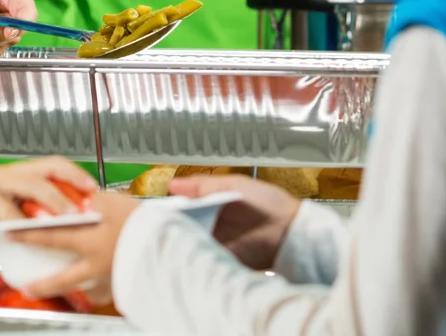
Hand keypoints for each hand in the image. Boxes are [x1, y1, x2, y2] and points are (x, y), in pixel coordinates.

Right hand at [0, 157, 97, 227]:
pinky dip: (5, 232)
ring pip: (13, 203)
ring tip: (51, 229)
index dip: (73, 174)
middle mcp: (2, 178)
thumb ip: (23, 201)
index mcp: (15, 171)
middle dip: (59, 197)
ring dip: (34, 219)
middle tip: (78, 213)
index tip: (92, 187)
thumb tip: (59, 223)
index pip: (51, 164)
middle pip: (36, 181)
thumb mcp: (0, 189)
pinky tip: (16, 242)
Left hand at [9, 191, 139, 305]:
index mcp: (91, 242)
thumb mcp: (117, 203)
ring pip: (87, 289)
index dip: (29, 235)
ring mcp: (113, 280)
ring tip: (64, 289)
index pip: (52, 237)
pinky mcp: (128, 287)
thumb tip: (83, 199)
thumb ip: (95, 201)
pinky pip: (109, 292)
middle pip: (64, 279)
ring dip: (74, 289)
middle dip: (44, 285)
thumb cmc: (147, 225)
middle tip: (29, 289)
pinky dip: (102, 290)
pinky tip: (101, 287)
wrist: (173, 249)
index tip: (11, 234)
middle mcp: (98, 266)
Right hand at [168, 174, 300, 269]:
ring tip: (165, 239)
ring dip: (179, 241)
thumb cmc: (267, 203)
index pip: (182, 207)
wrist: (289, 230)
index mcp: (210, 204)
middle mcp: (210, 225)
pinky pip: (202, 259)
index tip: (155, 211)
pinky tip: (183, 252)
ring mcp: (215, 244)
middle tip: (158, 226)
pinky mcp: (222, 260)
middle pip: (182, 227)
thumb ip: (202, 185)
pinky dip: (192, 257)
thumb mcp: (233, 185)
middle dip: (170, 227)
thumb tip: (172, 184)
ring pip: (189, 243)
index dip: (169, 209)